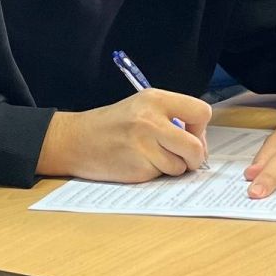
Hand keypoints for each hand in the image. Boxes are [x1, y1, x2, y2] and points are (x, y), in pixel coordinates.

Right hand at [37, 90, 212, 181]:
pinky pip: (161, 176)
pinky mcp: (137, 168)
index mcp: (155, 99)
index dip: (200, 129)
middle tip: (184, 158)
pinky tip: (137, 164)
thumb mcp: (141, 107)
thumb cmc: (111, 125)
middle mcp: (151, 120)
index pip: (201, 112)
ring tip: (150, 157)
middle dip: (194, 158)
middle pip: (196, 147)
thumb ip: (171, 117)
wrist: (75, 140)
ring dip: (171, 167)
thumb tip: (200, 142)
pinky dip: (154, 174)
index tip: (190, 135)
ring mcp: (144, 145)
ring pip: (180, 166)